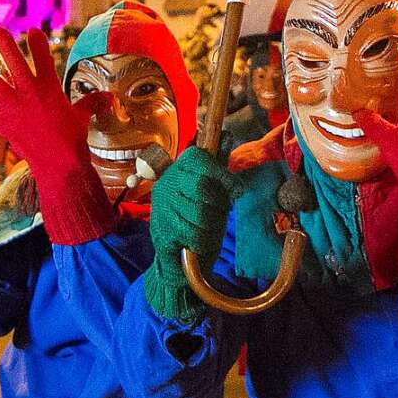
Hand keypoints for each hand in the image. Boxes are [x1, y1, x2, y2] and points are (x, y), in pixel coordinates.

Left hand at [0, 28, 113, 243]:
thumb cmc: (74, 138)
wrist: (60, 163)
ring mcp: (14, 108)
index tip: (31, 31)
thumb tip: (109, 97)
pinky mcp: (3, 125)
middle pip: (16, 64)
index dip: (37, 43)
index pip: (43, 59)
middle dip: (6, 46)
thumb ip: (92, 102)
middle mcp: (29, 93)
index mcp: (49, 88)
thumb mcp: (83, 116)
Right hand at [150, 147, 239, 275]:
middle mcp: (165, 184)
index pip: (197, 156)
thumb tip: (226, 135)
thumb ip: (217, 167)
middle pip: (201, 185)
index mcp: (177, 170)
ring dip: (211, 226)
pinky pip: (195, 233)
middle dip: (217, 203)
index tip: (236, 189)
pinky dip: (204, 241)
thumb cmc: (198, 222)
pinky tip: (199, 242)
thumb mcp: (212, 192)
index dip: (220, 171)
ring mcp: (161, 207)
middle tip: (217, 213)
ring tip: (206, 229)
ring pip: (200, 212)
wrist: (178, 262)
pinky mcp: (162, 229)